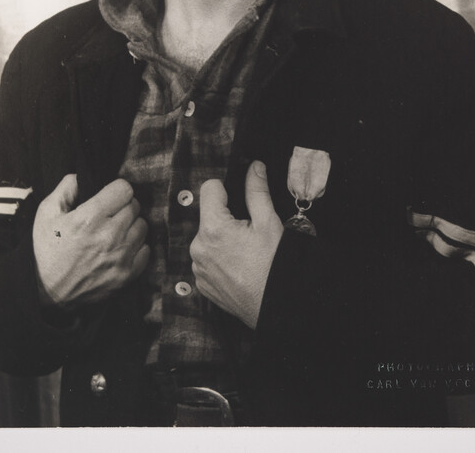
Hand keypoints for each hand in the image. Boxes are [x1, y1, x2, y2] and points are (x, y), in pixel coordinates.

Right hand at [32, 174, 148, 309]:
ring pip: (142, 226)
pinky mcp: (127, 275)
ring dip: (131, 226)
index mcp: (90, 218)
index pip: (124, 189)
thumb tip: (82, 175)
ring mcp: (120, 256)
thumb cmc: (46, 251)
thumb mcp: (46, 213)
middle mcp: (110, 235)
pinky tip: (120, 249)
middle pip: (135, 206)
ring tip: (115, 232)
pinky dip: (136, 247)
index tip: (109, 198)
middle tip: (109, 216)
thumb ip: (65, 188)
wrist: (46, 294)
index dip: (116, 190)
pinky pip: (146, 250)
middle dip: (122, 207)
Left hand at [190, 161, 282, 329]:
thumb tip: (254, 166)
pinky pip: (207, 260)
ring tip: (245, 252)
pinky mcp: (202, 284)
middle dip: (226, 218)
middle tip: (249, 233)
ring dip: (222, 239)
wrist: (276, 307)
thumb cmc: (273, 266)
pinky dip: (220, 259)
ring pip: (207, 238)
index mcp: (212, 228)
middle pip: (209, 216)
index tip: (240, 201)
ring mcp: (198, 268)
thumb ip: (257, 190)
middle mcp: (198, 248)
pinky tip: (239, 266)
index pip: (209, 189)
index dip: (226, 190)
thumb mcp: (268, 222)